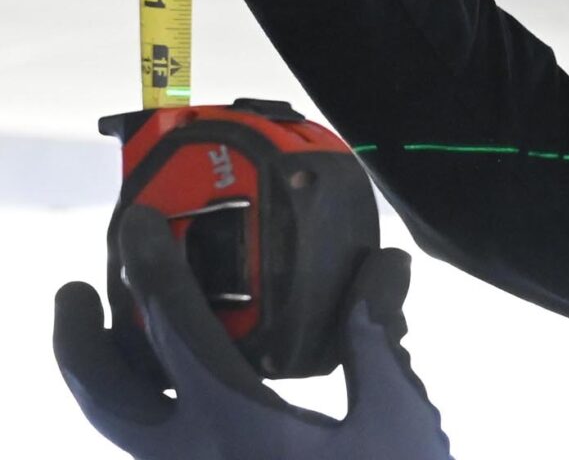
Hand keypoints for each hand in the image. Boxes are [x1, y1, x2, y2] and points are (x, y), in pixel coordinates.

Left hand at [53, 204, 453, 459]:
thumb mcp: (398, 419)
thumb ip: (378, 341)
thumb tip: (379, 267)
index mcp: (235, 428)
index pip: (176, 332)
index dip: (152, 271)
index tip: (135, 224)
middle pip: (107, 397)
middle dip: (79, 342)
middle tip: (76, 289)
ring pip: (122, 429)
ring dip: (105, 375)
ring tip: (108, 328)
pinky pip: (157, 445)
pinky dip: (146, 405)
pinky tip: (182, 385)